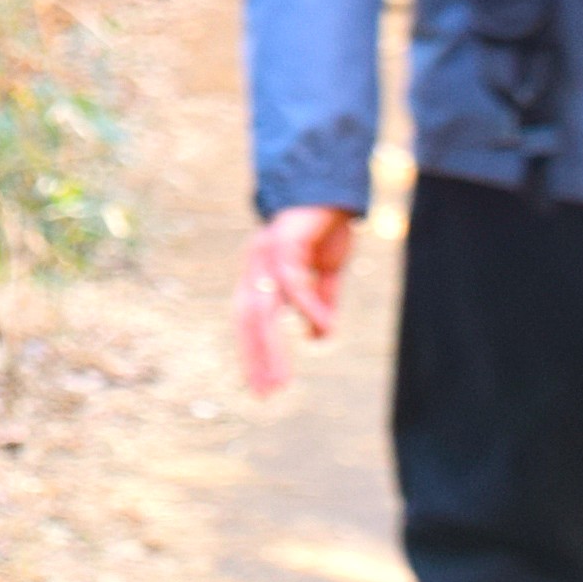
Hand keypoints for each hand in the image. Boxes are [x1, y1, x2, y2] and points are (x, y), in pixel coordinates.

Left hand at [235, 205, 358, 396]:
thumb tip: (319, 337)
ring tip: (282, 379)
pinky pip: (293, 282)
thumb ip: (320, 302)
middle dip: (255, 358)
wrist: (334, 189)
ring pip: (262, 309)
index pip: (249, 322)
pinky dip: (308, 307)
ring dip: (271, 347)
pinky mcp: (283, 241)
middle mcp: (256, 267)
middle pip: (248, 321)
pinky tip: (322, 328)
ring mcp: (266, 254)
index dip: (254, 354)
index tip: (262, 387)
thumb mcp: (326, 274)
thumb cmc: (325, 228)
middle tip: (266, 393)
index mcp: (262, 276)